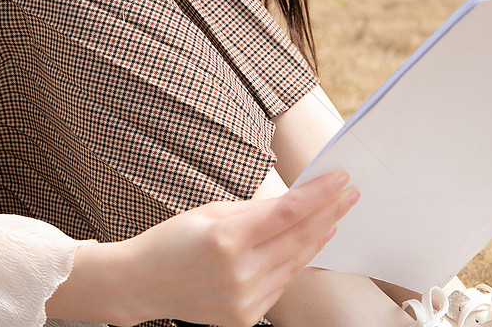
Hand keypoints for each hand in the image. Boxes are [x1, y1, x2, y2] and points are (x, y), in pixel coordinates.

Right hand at [102, 172, 357, 325]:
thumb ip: (257, 209)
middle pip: (299, 238)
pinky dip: (297, 263)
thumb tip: (297, 201)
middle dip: (329, 213)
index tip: (340, 178)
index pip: (288, 212)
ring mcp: (243, 299)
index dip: (319, 194)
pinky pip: (281, 285)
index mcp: (226, 239)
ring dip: (318, 238)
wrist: (141, 283)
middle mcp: (238, 273)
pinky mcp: (245, 317)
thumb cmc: (173, 240)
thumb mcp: (211, 211)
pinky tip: (308, 246)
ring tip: (334, 217)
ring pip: (296, 264)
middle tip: (350, 194)